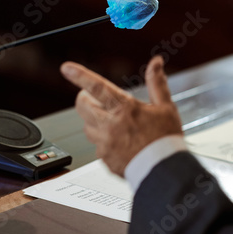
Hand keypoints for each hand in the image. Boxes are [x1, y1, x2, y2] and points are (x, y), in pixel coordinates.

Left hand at [60, 55, 182, 176]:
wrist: (164, 171)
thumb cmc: (166, 139)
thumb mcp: (165, 107)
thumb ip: (157, 83)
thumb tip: (156, 63)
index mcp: (124, 109)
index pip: (97, 87)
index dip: (80, 76)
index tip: (66, 68)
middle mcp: (110, 125)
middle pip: (82, 106)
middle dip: (85, 98)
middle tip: (96, 99)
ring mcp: (104, 143)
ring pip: (86, 126)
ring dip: (94, 120)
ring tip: (113, 123)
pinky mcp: (104, 159)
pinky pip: (96, 145)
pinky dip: (104, 141)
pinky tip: (120, 142)